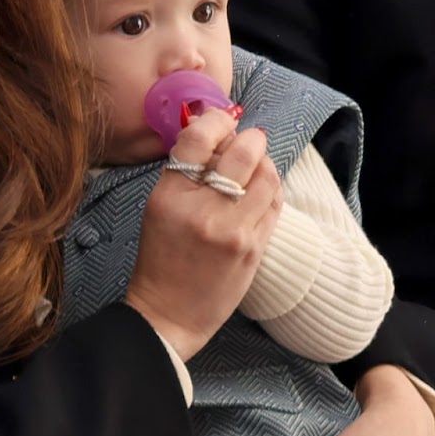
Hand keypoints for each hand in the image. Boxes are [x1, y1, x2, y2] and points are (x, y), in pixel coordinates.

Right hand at [125, 111, 281, 362]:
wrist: (169, 315)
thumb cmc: (161, 258)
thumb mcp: (159, 207)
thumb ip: (186, 171)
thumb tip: (215, 131)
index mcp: (170, 196)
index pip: (198, 139)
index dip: (215, 121)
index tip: (222, 120)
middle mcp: (202, 210)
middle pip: (241, 153)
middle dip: (250, 138)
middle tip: (249, 138)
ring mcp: (233, 231)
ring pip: (266, 176)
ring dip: (265, 163)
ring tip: (258, 164)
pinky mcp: (254, 249)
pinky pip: (275, 204)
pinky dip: (272, 188)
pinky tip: (264, 188)